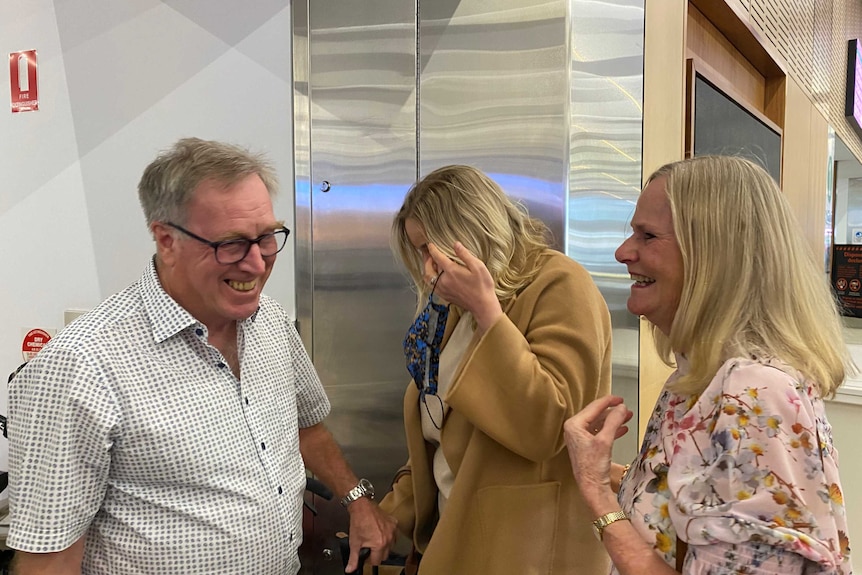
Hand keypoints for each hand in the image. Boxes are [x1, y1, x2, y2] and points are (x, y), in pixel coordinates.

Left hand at [345, 498, 396, 571]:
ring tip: (374, 539)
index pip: (377, 561)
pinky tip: (380, 532)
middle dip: (376, 553)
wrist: (362, 506)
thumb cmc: (358, 521)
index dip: (369, 560)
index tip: (366, 555)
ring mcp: (393, 530)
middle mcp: (388, 538)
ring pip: (390, 546)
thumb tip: (350, 569)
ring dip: (383, 545)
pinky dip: (388, 536)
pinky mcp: (394, 523)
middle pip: (385, 555)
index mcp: (379, 544)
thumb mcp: (354, 542)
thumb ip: (353, 559)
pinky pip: (394, 535)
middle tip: (369, 547)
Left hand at [426, 242, 502, 332]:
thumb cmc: (482, 286)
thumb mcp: (478, 266)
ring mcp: (443, 290)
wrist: (483, 305)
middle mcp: (444, 281)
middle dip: (427, 259)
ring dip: (427, 269)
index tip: (430, 245)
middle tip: (427, 253)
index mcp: (451, 271)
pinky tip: (435, 276)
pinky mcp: (444, 296)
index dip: (432, 250)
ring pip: (428, 278)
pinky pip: (432, 286)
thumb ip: (465, 254)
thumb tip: (456, 244)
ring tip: (430, 264)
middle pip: (429, 268)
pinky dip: (430, 279)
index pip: (437, 257)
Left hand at [563, 396, 632, 512]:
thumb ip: (614, 421)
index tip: (621, 398)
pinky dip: (611, 430)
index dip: (609, 401)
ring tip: (627, 417)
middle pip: (596, 415)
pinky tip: (623, 429)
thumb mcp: (605, 440)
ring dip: (613, 421)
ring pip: (599, 424)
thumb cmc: (594, 465)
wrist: (591, 487)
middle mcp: (574, 429)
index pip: (593, 407)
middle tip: (627, 408)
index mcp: (574, 424)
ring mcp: (579, 438)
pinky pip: (599, 433)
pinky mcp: (586, 446)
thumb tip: (621, 407)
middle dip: (613, 412)